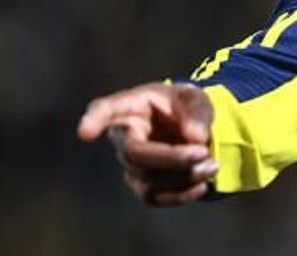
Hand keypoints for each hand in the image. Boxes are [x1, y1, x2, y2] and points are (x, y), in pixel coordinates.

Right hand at [77, 81, 217, 205]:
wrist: (195, 130)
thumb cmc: (187, 107)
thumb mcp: (197, 100)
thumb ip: (197, 113)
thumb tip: (195, 138)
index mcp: (132, 106)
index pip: (105, 109)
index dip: (94, 120)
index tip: (85, 133)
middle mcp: (125, 137)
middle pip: (134, 154)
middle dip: (170, 157)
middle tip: (203, 152)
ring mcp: (131, 164)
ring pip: (147, 179)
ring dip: (183, 176)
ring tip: (211, 165)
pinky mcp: (143, 185)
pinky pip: (155, 197)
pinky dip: (181, 194)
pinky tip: (202, 186)